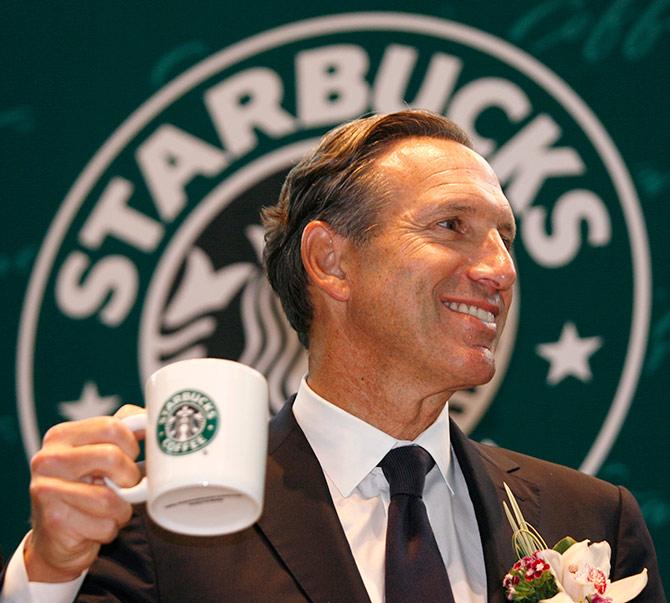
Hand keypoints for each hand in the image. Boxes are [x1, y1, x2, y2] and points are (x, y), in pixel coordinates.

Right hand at [25, 405, 143, 581]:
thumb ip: (123, 429)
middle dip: (130, 476)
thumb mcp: (100, 452)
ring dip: (122, 509)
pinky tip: (97, 525)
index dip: (132, 445)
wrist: (57, 537)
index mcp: (61, 435)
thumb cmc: (87, 487)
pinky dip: (110, 528)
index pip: (112, 427)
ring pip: (109, 498)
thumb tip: (151, 415)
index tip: (131, 456)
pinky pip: (104, 525)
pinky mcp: (54, 521)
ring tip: (111, 508)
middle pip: (112, 457)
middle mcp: (47, 459)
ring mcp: (46, 490)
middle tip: (125, 485)